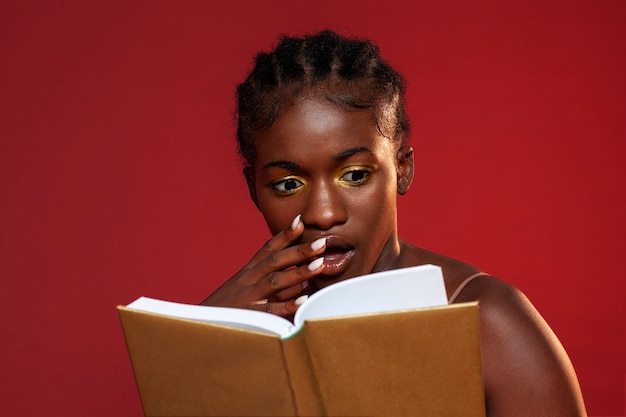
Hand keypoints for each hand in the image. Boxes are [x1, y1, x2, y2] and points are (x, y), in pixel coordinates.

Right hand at [200, 215, 325, 316]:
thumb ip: (268, 280)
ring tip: (320, 264)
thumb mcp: (244, 287)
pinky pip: (271, 310)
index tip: (301, 220)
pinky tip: (304, 300)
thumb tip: (300, 278)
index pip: (268, 248)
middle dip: (299, 250)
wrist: (201, 326)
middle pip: (276, 260)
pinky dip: (287, 305)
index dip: (284, 234)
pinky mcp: (250, 316)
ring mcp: (249, 297)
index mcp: (249, 271)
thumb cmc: (228, 307)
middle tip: (322, 242)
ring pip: (276, 281)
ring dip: (299, 272)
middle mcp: (249, 280)